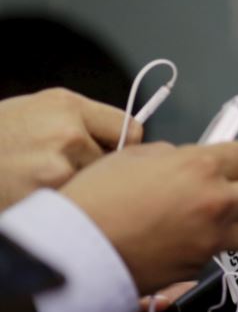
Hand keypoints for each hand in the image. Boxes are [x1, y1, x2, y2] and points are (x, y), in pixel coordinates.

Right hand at [0, 88, 140, 209]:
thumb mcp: (35, 111)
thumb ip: (80, 122)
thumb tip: (128, 141)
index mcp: (66, 106)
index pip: (130, 129)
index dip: (120, 144)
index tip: (108, 151)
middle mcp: (68, 132)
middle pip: (114, 163)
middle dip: (94, 168)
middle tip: (57, 168)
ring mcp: (57, 167)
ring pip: (92, 185)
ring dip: (75, 187)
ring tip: (38, 180)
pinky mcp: (46, 197)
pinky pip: (73, 204)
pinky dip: (60, 205)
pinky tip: (33, 194)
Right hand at [60, 141, 237, 294]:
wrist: (74, 249)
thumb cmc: (95, 198)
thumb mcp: (135, 157)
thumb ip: (174, 157)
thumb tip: (189, 161)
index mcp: (201, 166)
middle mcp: (215, 201)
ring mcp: (210, 238)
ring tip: (215, 220)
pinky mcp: (198, 267)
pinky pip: (216, 254)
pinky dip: (208, 247)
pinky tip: (183, 240)